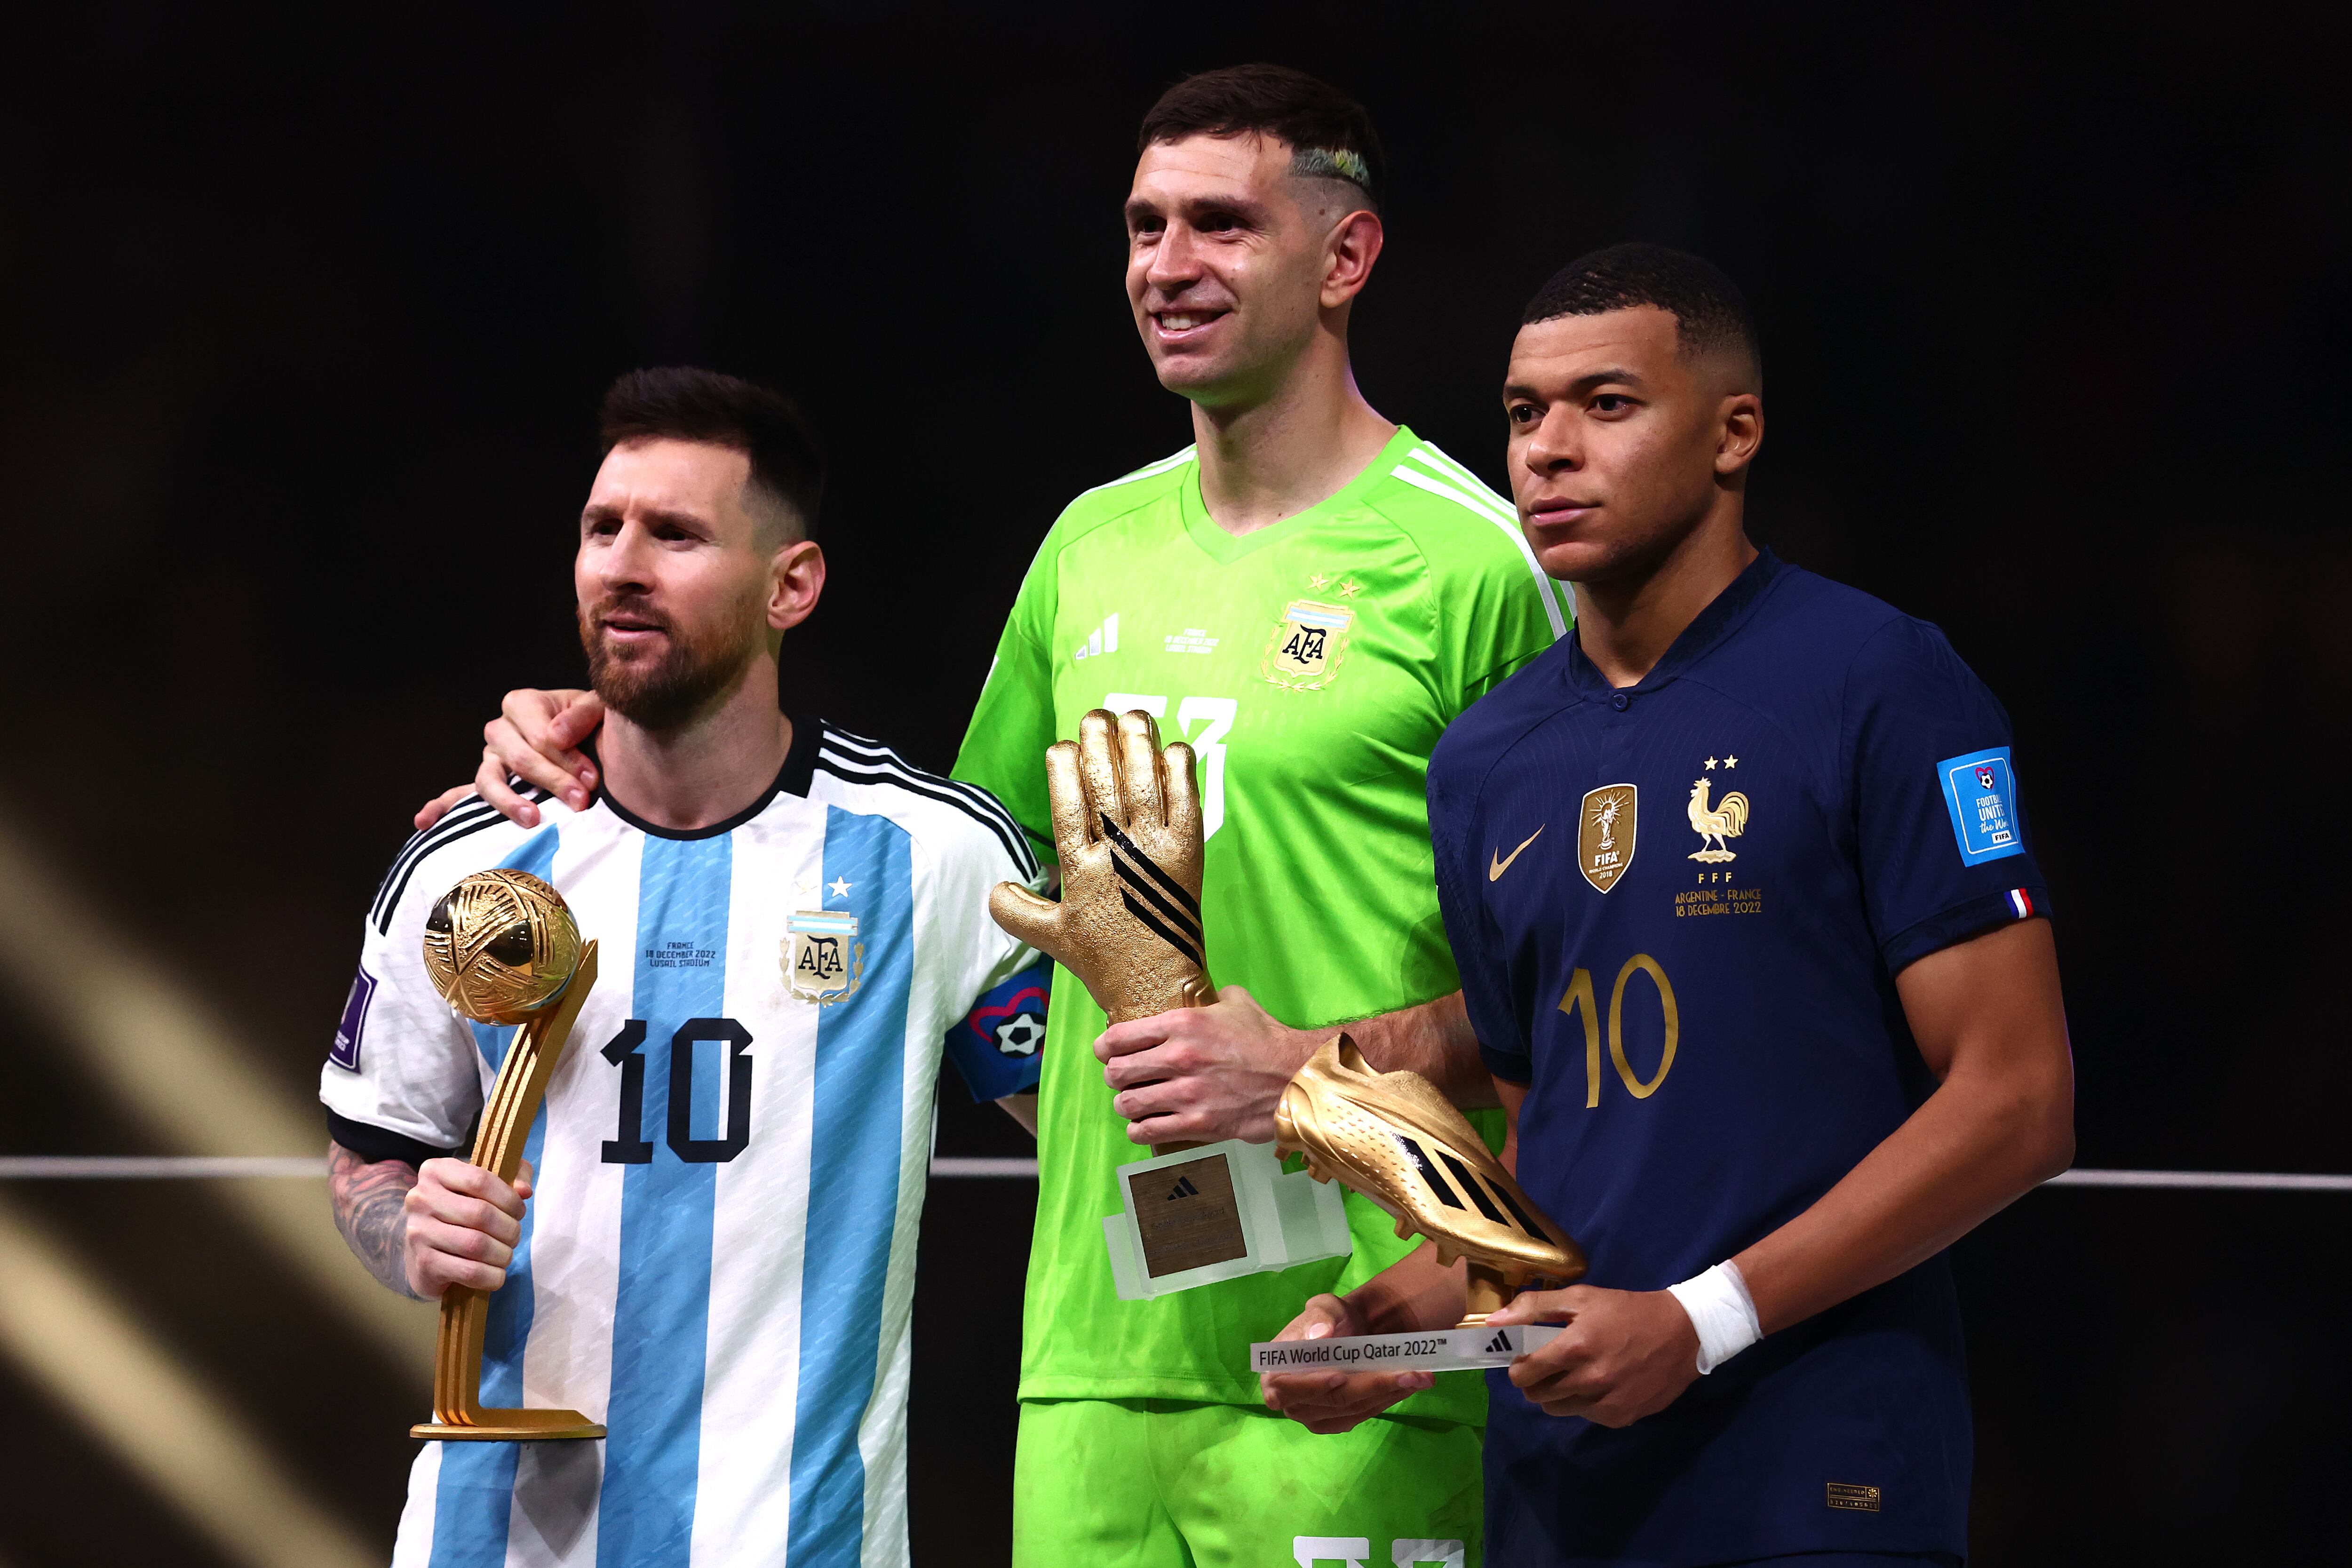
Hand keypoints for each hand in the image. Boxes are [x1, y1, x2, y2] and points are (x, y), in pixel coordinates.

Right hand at [401, 1158, 533, 1298]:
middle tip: (514, 1236)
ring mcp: (419, 1232)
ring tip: (506, 1254)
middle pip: (481, 1213)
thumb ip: (513, 1175)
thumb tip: (524, 1190)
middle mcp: (421, 1199)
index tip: (519, 1211)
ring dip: (503, 1254)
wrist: (423, 1252)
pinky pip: (469, 1272)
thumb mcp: (486, 1184)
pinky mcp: (424, 1263)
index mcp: (435, 1172)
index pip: (480, 1180)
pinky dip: (492, 1276)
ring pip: (476, 1244)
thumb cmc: (461, 1211)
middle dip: (509, 1228)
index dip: (509, 1198)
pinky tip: (496, 1274)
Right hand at [411, 689, 603, 830]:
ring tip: (532, 818)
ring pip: (489, 780)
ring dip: (510, 801)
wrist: (596, 743)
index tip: (591, 779)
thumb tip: (555, 736)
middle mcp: (500, 729)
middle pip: (518, 758)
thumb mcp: (599, 710)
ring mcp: (491, 758)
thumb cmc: (595, 725)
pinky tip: (423, 821)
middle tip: (580, 801)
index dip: (566, 759)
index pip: (539, 736)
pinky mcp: (489, 783)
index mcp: (523, 704)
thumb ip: (582, 715)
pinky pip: (459, 794)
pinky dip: (441, 806)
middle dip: (552, 781)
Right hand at [987, 709, 1213, 1022]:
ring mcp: (1156, 849)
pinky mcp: (1189, 851)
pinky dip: (1181, 770)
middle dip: (1099, 741)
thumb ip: (1018, 911)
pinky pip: (1186, 799)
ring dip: (1138, 743)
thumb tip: (992, 891)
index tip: (1062, 744)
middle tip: (1095, 715)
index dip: (1064, 767)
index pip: (1067, 802)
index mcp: (1081, 868)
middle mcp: (1118, 853)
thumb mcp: (1053, 938)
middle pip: (1105, 782)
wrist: (1158, 986)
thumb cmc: (1105, 960)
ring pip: (1145, 781)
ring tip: (1132, 714)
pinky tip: (1173, 748)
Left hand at [1097, 985, 1318, 1144]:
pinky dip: (1140, 1129)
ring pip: (1127, 1104)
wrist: (1297, 1076)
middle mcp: (1179, 1057)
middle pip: (1116, 1073)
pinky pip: (1148, 1131)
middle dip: (1114, 1077)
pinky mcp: (1198, 1124)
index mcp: (1182, 1023)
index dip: (1104, 1047)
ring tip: (1136, 1103)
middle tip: (1123, 1079)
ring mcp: (1187, 1093)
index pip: (1119, 1037)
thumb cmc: (1267, 1040)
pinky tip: (1147, 1124)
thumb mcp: (1237, 1003)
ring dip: (1126, 1105)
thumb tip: (1204, 995)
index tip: (1106, 1052)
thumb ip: (1211, 998)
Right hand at [1260, 1293, 1432, 1433]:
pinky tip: (1409, 1386)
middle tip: (1411, 1374)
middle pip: (1332, 1400)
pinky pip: (1362, 1415)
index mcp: (1275, 1373)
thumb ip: (1319, 1318)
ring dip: (1388, 1394)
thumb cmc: (1330, 1319)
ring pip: (1353, 1410)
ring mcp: (1313, 1416)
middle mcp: (1290, 1402)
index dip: (1313, 1384)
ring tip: (1420, 1377)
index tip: (1340, 1376)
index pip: (1289, 1386)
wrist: (1349, 1333)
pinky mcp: (1336, 1422)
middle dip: (1372, 1386)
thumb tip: (1319, 1335)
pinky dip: (1387, 1400)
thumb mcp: (1324, 1307)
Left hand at [1487, 1284, 1701, 1425]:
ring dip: (1558, 1393)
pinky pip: (1584, 1416)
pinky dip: (1584, 1403)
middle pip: (1536, 1395)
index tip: (1525, 1357)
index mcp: (1574, 1347)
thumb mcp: (1581, 1297)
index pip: (1522, 1373)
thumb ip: (1534, 1307)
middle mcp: (1588, 1380)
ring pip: (1557, 1409)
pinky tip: (1600, 1383)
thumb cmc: (1626, 1310)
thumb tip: (1493, 1322)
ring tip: (1576, 1372)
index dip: (1517, 1366)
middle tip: (1551, 1364)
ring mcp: (1606, 1403)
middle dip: (1535, 1380)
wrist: (1682, 1333)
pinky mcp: (1621, 1417)